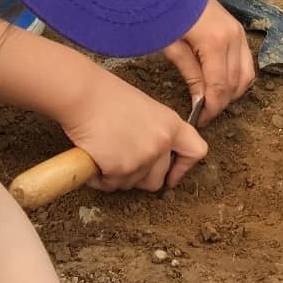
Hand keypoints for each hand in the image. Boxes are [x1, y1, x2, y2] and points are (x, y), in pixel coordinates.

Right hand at [58, 67, 206, 191]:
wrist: (86, 96)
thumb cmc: (109, 99)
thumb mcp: (147, 111)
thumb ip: (156, 133)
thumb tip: (154, 156)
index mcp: (172, 125)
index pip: (196, 151)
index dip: (184, 168)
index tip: (171, 176)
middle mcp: (162, 143)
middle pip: (158, 179)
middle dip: (140, 177)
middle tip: (122, 159)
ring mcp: (143, 158)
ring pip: (132, 185)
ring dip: (118, 177)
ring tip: (106, 152)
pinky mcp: (121, 169)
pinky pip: (110, 185)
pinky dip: (100, 178)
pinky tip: (94, 158)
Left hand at [162, 0, 254, 124]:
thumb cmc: (167, 14)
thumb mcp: (173, 47)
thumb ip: (190, 75)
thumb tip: (200, 102)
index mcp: (215, 43)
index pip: (219, 86)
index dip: (211, 108)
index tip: (199, 120)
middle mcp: (234, 38)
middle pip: (235, 84)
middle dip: (221, 103)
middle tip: (204, 114)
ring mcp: (240, 33)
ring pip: (247, 75)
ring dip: (232, 92)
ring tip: (212, 101)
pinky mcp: (240, 31)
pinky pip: (247, 62)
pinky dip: (238, 78)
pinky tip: (222, 84)